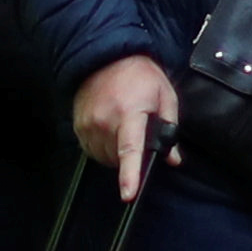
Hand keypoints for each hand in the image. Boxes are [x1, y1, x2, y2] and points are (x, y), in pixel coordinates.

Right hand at [73, 56, 177, 202]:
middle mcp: (105, 120)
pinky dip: (102, 148)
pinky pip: (91, 150)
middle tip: (138, 131)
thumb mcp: (164, 95)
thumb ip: (170, 127)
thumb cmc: (140, 75)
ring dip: (116, 153)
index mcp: (129, 112)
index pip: (130, 149)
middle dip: (132, 155)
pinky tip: (109, 130)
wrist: (106, 56)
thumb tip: (172, 158)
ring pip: (104, 157)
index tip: (128, 193)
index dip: (130, 174)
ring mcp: (89, 123)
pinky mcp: (78, 125)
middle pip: (118, 158)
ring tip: (123, 128)